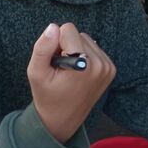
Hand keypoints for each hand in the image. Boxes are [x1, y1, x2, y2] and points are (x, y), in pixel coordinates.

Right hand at [27, 22, 116, 142]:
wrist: (62, 120)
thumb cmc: (46, 97)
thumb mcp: (36, 72)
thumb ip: (42, 47)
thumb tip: (53, 27)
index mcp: (83, 65)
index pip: (67, 29)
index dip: (55, 43)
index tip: (55, 62)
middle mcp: (100, 65)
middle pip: (78, 33)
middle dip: (66, 46)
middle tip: (61, 68)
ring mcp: (108, 67)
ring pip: (86, 39)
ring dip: (75, 50)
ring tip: (69, 70)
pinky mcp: (111, 69)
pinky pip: (94, 48)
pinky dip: (84, 55)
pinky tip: (78, 72)